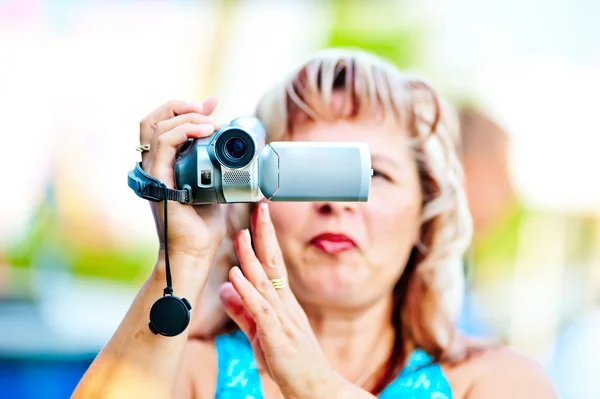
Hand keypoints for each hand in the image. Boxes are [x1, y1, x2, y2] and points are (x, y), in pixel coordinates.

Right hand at [139, 97, 226, 262]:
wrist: (196, 252)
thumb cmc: (204, 226)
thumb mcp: (216, 188)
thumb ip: (221, 170)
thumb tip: (244, 156)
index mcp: (164, 165)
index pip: (165, 125)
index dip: (186, 109)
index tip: (213, 104)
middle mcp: (154, 166)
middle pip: (154, 119)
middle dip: (181, 106)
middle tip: (209, 107)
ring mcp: (153, 173)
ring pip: (158, 126)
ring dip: (187, 117)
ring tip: (212, 122)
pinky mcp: (158, 181)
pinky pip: (164, 145)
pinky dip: (183, 131)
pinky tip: (204, 130)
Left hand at [219, 203, 343, 398]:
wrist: (316, 389)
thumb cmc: (292, 362)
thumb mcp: (260, 332)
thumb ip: (243, 310)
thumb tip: (227, 286)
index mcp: (283, 302)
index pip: (272, 264)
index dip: (264, 240)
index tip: (256, 217)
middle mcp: (285, 305)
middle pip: (273, 264)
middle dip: (264, 235)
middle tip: (258, 208)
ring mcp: (283, 319)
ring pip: (265, 282)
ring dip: (252, 257)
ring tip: (240, 234)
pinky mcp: (277, 337)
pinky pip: (260, 310)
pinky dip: (248, 291)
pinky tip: (236, 275)